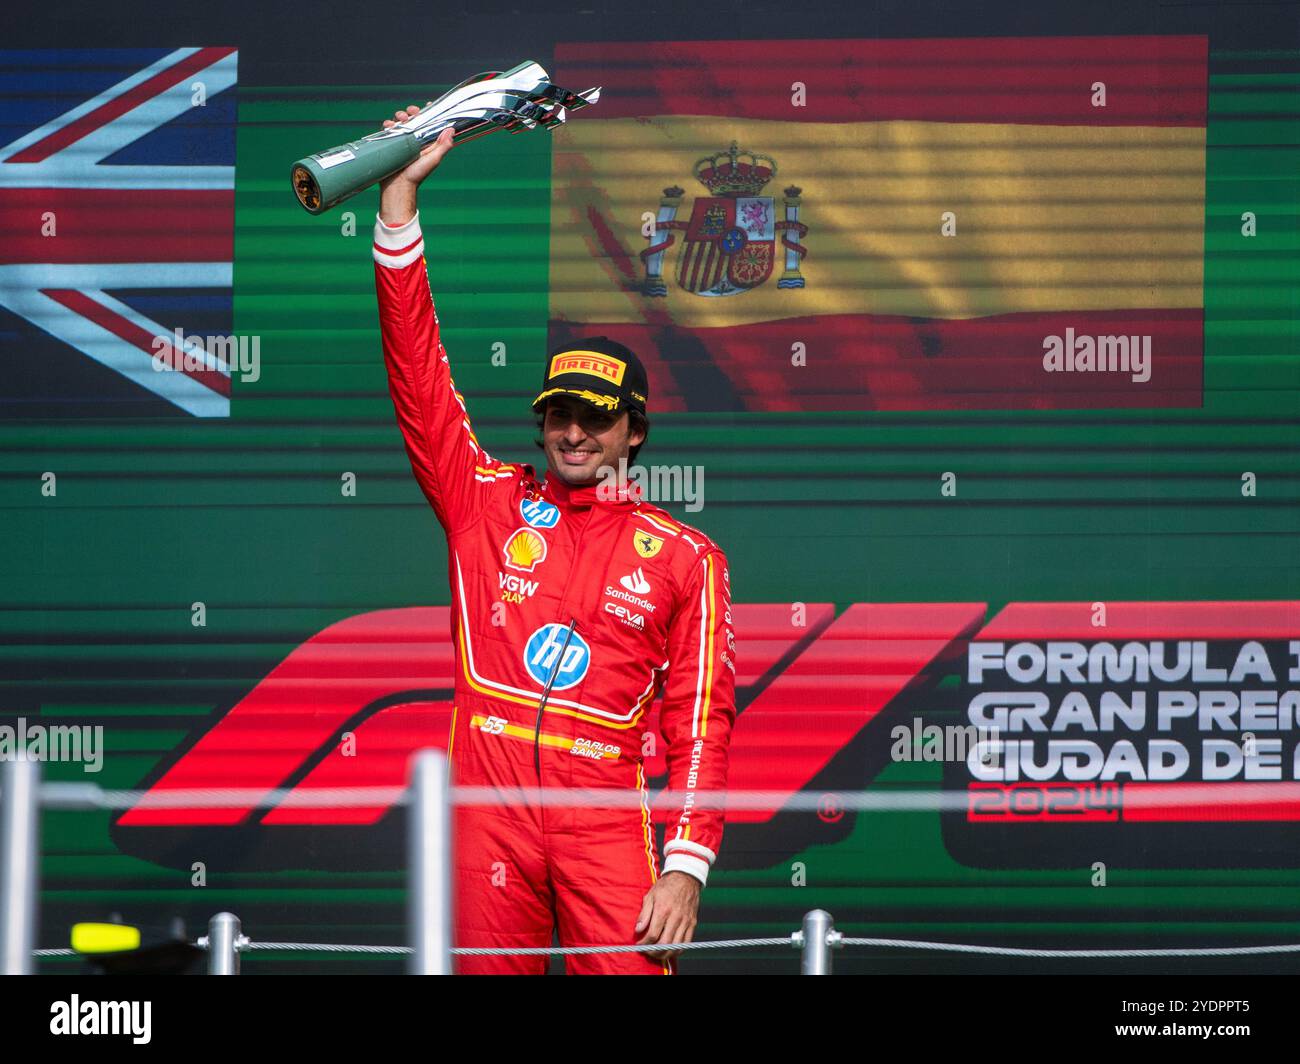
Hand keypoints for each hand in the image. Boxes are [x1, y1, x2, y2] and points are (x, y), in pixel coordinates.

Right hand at [377, 104, 455, 225]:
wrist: (398, 186)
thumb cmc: (416, 175)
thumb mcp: (433, 160)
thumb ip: (443, 146)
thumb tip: (452, 130)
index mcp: (426, 142)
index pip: (429, 123)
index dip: (429, 113)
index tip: (427, 106)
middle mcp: (415, 140)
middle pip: (414, 119)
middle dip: (412, 112)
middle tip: (410, 113)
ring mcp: (402, 142)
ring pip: (401, 122)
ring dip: (399, 116)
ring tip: (399, 119)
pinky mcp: (391, 144)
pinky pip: (389, 130)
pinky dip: (388, 125)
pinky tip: (389, 126)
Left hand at [635, 871, 700, 966]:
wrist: (686, 877)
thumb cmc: (666, 886)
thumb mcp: (651, 895)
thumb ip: (644, 914)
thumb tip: (638, 929)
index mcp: (663, 909)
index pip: (653, 934)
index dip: (644, 943)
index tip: (638, 944)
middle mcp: (676, 917)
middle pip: (664, 944)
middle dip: (653, 952)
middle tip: (646, 951)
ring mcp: (686, 921)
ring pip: (675, 946)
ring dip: (664, 954)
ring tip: (656, 953)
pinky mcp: (693, 923)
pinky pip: (686, 943)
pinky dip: (677, 950)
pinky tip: (669, 949)